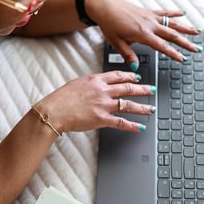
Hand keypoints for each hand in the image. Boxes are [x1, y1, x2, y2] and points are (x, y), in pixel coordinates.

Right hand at [35, 71, 154, 133]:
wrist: (53, 111)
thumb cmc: (59, 99)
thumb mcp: (75, 84)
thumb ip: (88, 85)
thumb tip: (94, 87)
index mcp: (95, 80)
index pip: (118, 76)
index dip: (130, 76)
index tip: (136, 78)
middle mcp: (102, 91)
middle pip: (128, 88)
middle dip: (142, 89)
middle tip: (151, 90)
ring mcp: (103, 105)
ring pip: (129, 105)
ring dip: (143, 107)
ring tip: (151, 109)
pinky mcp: (101, 119)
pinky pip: (121, 122)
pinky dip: (132, 125)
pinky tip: (140, 127)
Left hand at [86, 0, 200, 67]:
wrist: (106, 7)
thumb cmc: (109, 24)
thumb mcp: (116, 43)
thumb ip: (128, 55)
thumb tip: (135, 67)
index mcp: (143, 34)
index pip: (162, 46)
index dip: (174, 54)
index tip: (183, 59)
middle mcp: (150, 25)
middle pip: (172, 35)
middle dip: (186, 43)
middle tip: (197, 49)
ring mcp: (151, 17)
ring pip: (172, 23)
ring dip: (186, 28)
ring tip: (198, 33)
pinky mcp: (149, 11)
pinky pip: (165, 12)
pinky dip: (175, 13)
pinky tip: (184, 13)